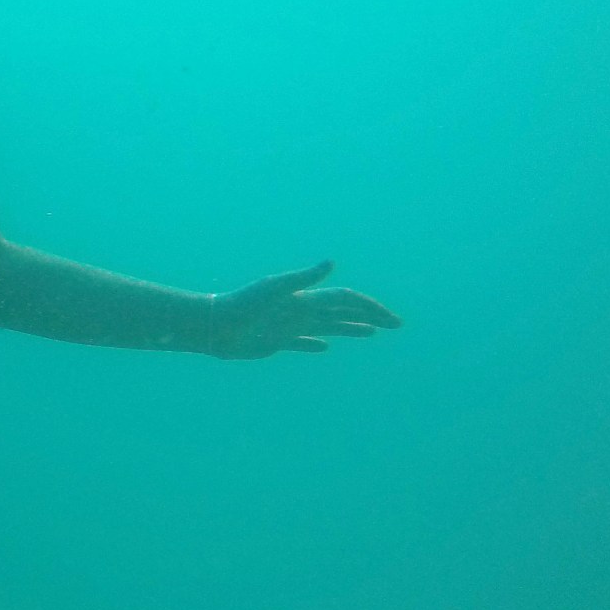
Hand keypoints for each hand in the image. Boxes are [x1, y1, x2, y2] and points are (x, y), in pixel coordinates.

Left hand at [209, 261, 401, 358]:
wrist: (213, 325)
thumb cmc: (242, 305)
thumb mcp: (274, 289)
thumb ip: (303, 278)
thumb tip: (331, 262)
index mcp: (304, 298)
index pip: (345, 300)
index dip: (369, 308)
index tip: (390, 320)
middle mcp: (300, 310)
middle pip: (343, 312)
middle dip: (370, 317)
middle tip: (395, 325)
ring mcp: (289, 326)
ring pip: (328, 327)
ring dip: (351, 329)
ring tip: (371, 334)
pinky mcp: (275, 341)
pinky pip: (301, 343)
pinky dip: (315, 344)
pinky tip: (324, 347)